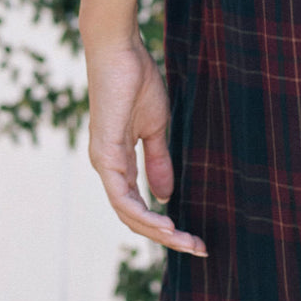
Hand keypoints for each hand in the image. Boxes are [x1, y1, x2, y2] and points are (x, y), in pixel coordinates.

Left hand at [83, 32, 207, 256]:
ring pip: (127, 213)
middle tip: (197, 248)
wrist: (120, 52)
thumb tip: (164, 195)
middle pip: (133, 216)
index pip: (137, 204)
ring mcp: (103, 162)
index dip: (163, 224)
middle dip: (165, 236)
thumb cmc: (136, 81)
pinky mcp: (104, 154)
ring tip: (185, 241)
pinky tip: (164, 223)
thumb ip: (158, 161)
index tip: (192, 235)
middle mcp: (107, 167)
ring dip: (157, 231)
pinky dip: (142, 214)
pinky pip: (121, 196)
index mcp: (117, 161)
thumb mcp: (155, 128)